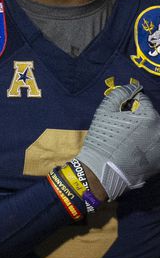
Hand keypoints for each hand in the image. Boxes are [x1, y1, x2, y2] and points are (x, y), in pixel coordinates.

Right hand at [78, 83, 159, 200]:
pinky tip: (134, 151)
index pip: (144, 101)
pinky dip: (148, 147)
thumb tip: (130, 87)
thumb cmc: (103, 138)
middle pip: (152, 118)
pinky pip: (155, 148)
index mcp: (150, 117)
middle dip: (141, 118)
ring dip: (146, 133)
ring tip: (130, 140)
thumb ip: (119, 95)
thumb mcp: (104, 112)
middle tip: (126, 125)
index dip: (131, 102)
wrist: (104, 170)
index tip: (123, 108)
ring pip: (155, 133)